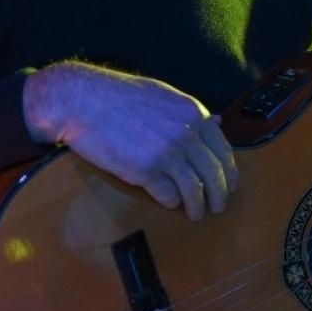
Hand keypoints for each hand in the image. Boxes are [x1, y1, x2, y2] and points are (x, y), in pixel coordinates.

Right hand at [22, 62, 235, 220]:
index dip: (228, 173)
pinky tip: (169, 203)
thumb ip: (191, 113)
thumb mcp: (164, 96)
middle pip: (214, 174)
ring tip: (195, 214)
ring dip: (197, 206)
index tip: (227, 185)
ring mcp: (167, 153)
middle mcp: (186, 134)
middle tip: (216, 207)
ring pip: (194, 190)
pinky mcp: (144, 171)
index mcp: (194, 114)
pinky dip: (171, 202)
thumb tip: (217, 121)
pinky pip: (168, 195)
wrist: (83, 100)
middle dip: (218, 195)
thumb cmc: (119, 96)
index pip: (224, 150)